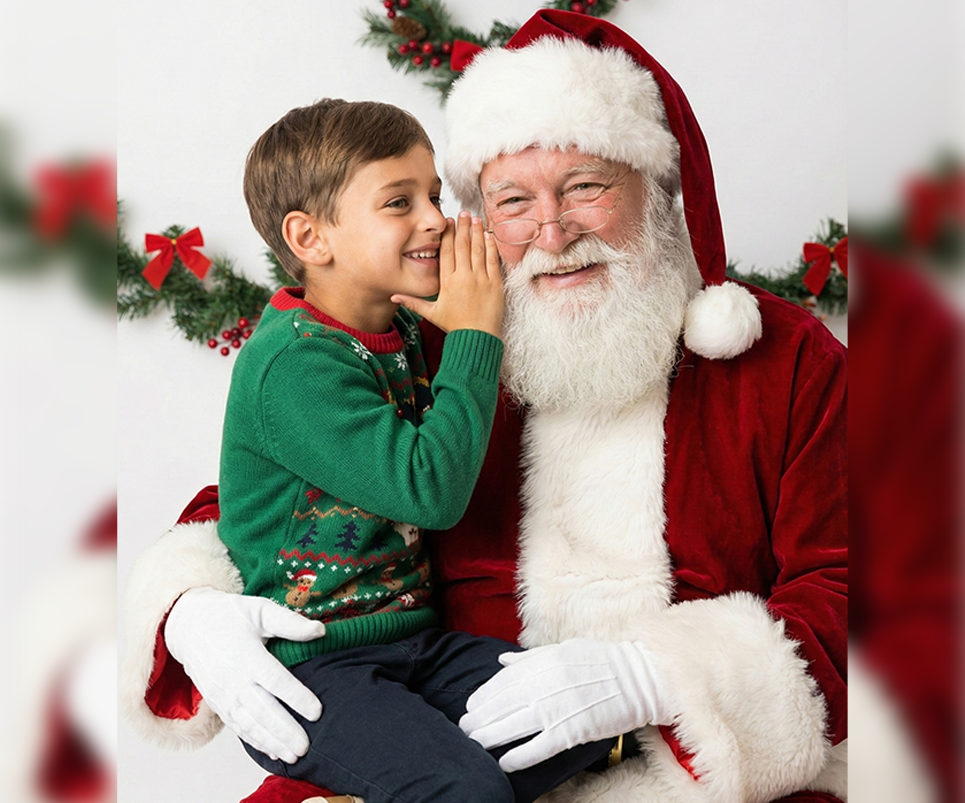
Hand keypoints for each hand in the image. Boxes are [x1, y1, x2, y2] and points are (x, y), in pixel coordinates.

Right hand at [164, 587, 325, 762]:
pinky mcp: (218, 703)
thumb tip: (320, 630)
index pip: (275, 680)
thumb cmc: (229, 615)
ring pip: (250, 724)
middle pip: (263, 710)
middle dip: (285, 730)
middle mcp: (233, 679)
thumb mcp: (260, 610)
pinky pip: (237, 727)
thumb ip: (289, 623)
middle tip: (307, 746)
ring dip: (272, 742)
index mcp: (247, 655)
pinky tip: (273, 751)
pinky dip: (255, 741)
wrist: (188, 625)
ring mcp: (223, 694)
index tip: (317, 711)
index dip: (296, 697)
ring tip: (294, 755)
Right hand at [392, 210, 502, 336]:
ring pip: (478, 249)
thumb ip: (413, 302)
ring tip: (475, 218)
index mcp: (447, 282)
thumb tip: (393, 296)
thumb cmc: (454, 326)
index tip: (448, 222)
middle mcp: (463, 277)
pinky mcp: (495, 284)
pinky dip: (491, 246)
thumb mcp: (432, 313)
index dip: (448, 235)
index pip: (447, 252)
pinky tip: (488, 235)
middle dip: (462, 227)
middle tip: (463, 212)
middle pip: (462, 246)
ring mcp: (481, 279)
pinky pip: (492, 260)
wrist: (477, 338)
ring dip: (477, 232)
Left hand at [459, 639, 671, 771]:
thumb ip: (530, 658)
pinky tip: (505, 762)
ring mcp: (558, 708)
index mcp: (543, 662)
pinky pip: (538, 747)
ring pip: (514, 725)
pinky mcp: (572, 731)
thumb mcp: (563, 650)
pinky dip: (519, 756)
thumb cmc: (601, 662)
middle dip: (479, 717)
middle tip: (465, 728)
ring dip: (490, 736)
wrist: (638, 678)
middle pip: (503, 704)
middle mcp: (546, 684)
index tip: (470, 705)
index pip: (503, 681)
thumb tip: (502, 661)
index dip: (483, 695)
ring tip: (475, 743)